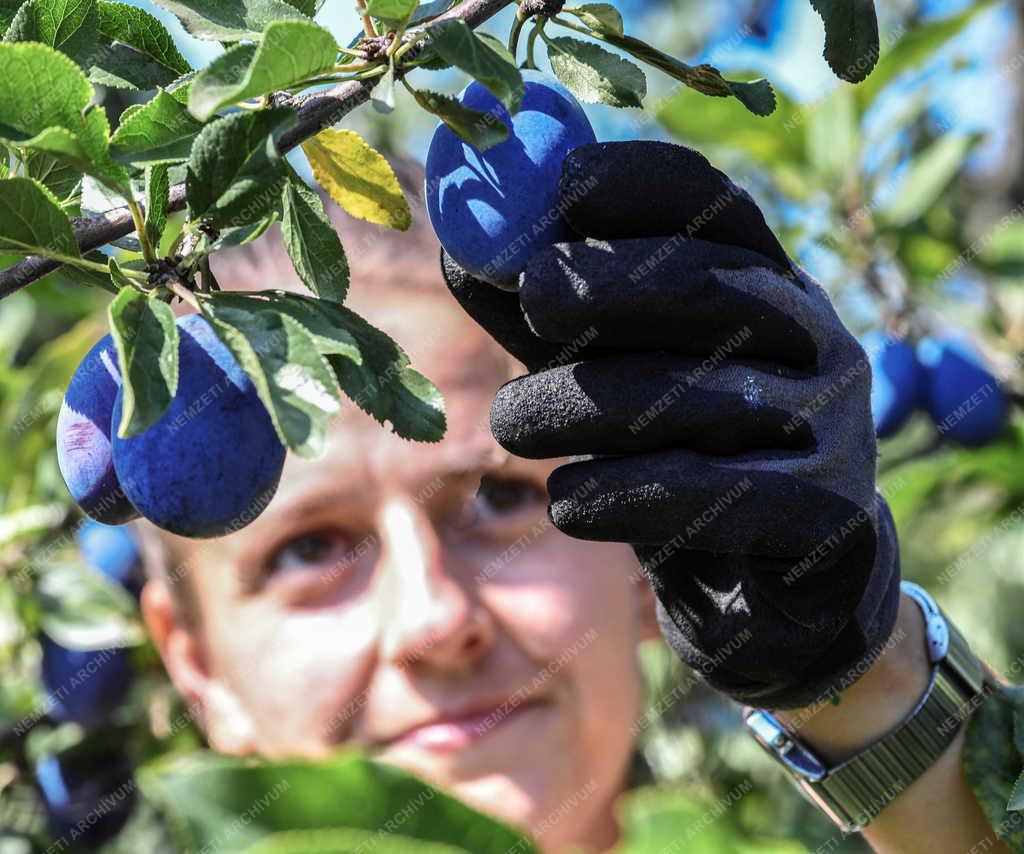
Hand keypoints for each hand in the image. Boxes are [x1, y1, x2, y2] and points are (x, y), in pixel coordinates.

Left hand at [442, 141, 900, 709]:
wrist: (768, 590)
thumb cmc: (679, 458)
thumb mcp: (613, 374)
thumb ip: (550, 317)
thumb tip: (460, 248)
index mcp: (765, 286)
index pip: (714, 208)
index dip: (641, 184)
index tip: (563, 184)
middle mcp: (815, 342)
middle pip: (712, 289)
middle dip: (612, 287)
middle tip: (533, 298)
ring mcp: (835, 428)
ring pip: (699, 399)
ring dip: (585, 407)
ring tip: (510, 425)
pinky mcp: (827, 515)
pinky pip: (714, 495)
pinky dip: (626, 495)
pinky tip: (567, 506)